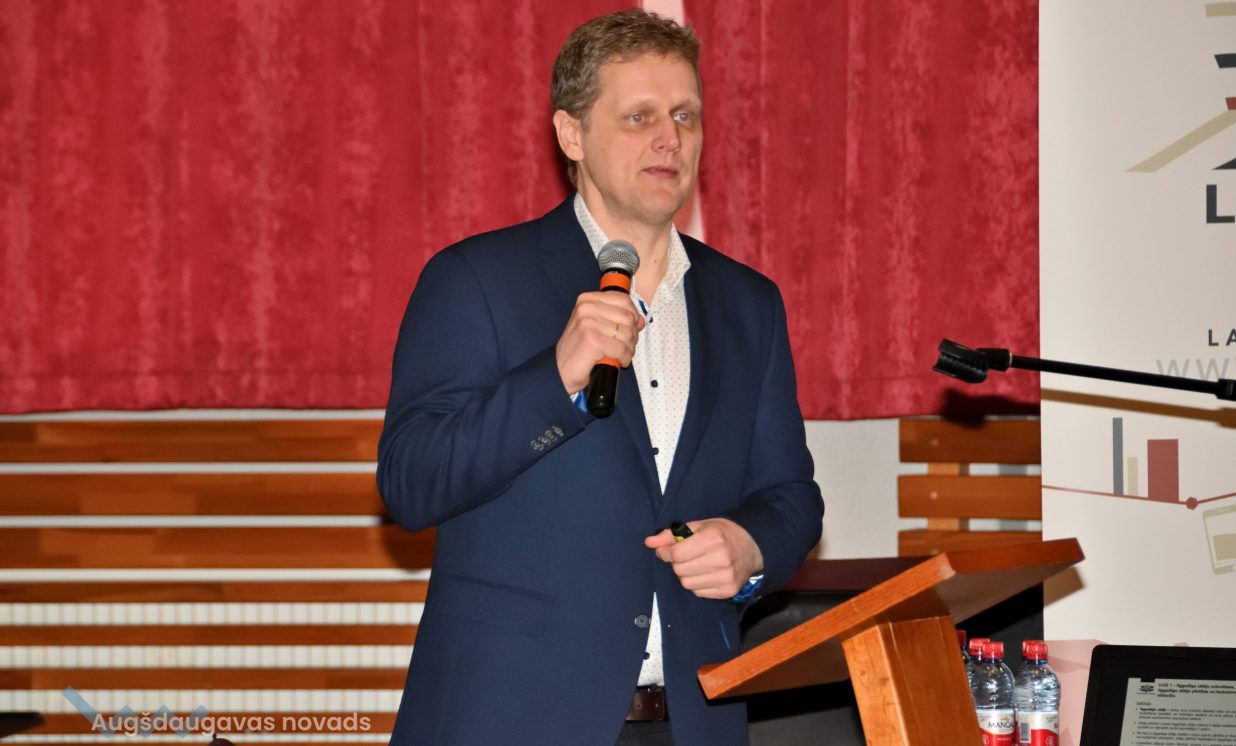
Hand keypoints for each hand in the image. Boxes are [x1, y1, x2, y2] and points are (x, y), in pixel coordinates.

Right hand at [555, 291, 644, 394]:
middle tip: (624, 346)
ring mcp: (589, 323)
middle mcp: (586, 308)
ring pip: (627, 334)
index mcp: (587, 300)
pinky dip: (624, 358)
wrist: (560, 371)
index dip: (633, 315)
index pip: (624, 300)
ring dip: (628, 348)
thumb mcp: (597, 327)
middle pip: (628, 317)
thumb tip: (640, 320)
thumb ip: (617, 319)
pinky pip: (622, 349)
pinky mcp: (592, 340)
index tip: (629, 328)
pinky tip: (616, 360)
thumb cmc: (578, 350)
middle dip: (632, 335)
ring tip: (619, 354)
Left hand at [644, 518, 763, 598]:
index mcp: (713, 538)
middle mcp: (721, 559)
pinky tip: (706, 573)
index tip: (666, 550)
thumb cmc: (722, 533)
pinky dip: (697, 584)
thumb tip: (649, 542)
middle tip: (686, 556)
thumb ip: (671, 534)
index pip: (677, 554)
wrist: (753, 546)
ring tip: (697, 564)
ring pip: (687, 583)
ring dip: (686, 575)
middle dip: (677, 563)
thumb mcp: (698, 526)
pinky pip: (698, 592)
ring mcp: (726, 577)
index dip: (666, 552)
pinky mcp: (728, 591)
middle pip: (680, 570)